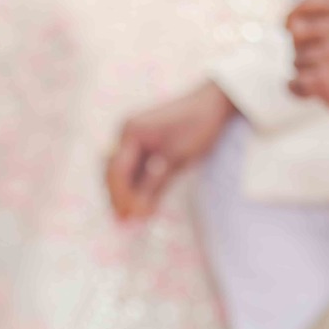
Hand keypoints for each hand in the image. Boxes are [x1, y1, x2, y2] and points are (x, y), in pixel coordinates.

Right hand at [106, 82, 235, 220]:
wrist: (215, 103)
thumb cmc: (197, 126)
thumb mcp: (175, 158)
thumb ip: (153, 185)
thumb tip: (137, 212)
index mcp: (130, 132)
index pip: (117, 171)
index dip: (121, 197)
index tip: (129, 218)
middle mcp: (126, 133)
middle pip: (113, 173)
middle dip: (117, 198)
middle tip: (124, 224)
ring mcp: (133, 138)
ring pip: (121, 173)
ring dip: (125, 195)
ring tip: (131, 219)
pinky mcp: (144, 144)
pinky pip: (134, 169)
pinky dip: (136, 186)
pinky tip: (141, 203)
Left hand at [287, 0, 328, 138]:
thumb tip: (319, 29)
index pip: (309, 5)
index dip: (292, 16)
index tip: (288, 27)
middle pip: (296, 34)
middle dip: (299, 48)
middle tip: (308, 61)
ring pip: (297, 62)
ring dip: (304, 73)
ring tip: (324, 81)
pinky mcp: (325, 81)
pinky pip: (295, 83)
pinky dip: (297, 90)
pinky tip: (305, 92)